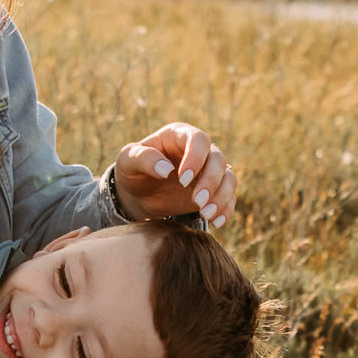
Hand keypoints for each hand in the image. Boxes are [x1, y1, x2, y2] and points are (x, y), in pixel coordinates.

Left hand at [112, 122, 236, 227]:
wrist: (139, 194)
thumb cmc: (133, 171)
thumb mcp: (128, 160)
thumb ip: (143, 158)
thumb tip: (166, 169)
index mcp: (180, 136)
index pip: (198, 140)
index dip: (196, 158)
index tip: (183, 179)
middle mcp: (200, 151)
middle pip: (218, 159)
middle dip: (211, 181)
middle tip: (197, 201)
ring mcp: (208, 171)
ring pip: (228, 178)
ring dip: (221, 196)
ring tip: (206, 213)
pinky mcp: (213, 191)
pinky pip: (229, 198)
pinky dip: (226, 209)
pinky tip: (217, 222)